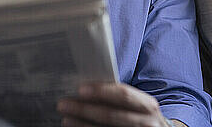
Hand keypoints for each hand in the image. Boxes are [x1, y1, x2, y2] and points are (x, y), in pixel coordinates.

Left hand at [57, 82, 173, 126]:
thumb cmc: (142, 117)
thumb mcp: (140, 106)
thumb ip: (121, 98)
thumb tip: (87, 89)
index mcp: (148, 105)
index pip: (123, 95)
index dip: (101, 91)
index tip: (80, 89)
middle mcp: (146, 123)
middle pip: (111, 115)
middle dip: (84, 109)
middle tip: (63, 104)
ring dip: (82, 125)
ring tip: (65, 119)